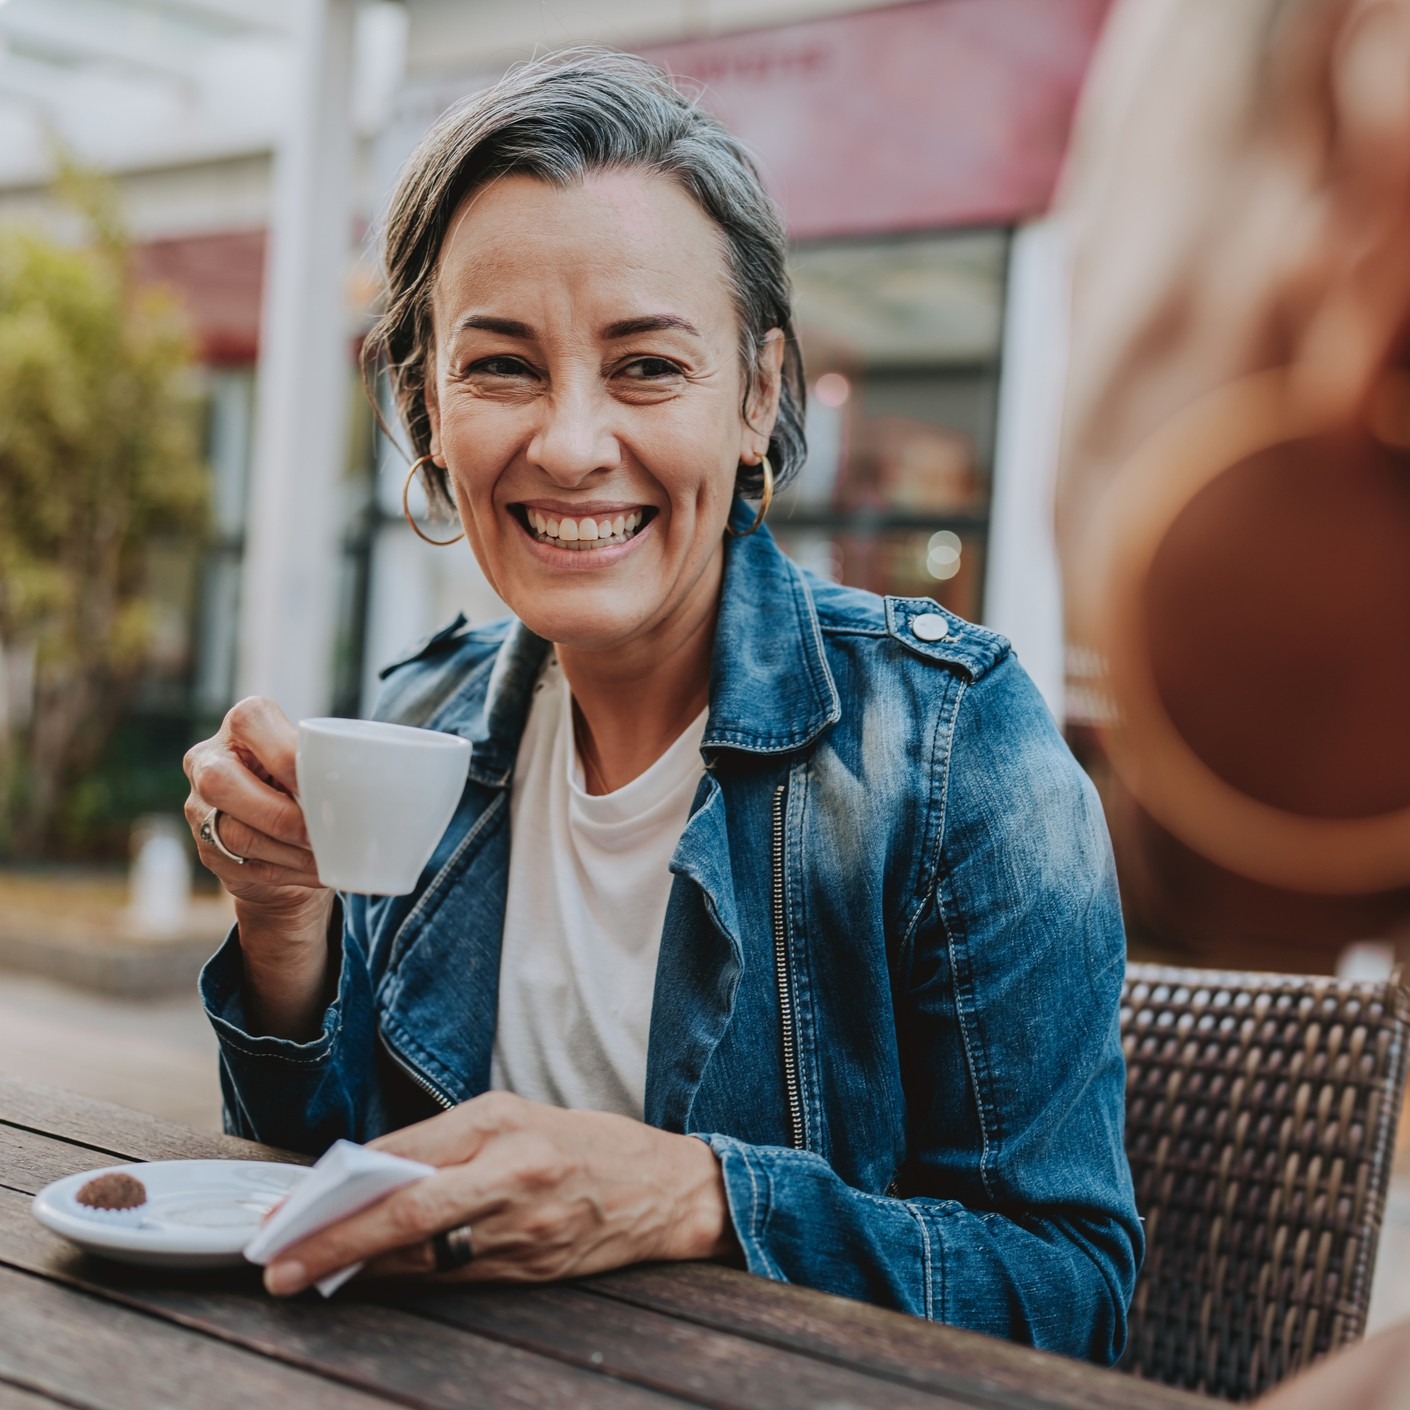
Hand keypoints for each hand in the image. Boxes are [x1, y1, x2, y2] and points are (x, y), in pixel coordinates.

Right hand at [183, 696, 333, 1037]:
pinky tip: (315, 872)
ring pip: (233, 831)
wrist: (289, 835)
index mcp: (244, 724)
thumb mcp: (329, 765)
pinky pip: (241, 864)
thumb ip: (352, 760)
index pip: (251, 720)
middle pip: (221, 781)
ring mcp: (200, 806)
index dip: (284, 752)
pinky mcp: (207, 848)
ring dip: (285, 850)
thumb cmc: (319, 787)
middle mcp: (210, 759)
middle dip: (276, 812)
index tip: (318, 783)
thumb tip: (425, 768)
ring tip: (324, 858)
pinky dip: (284, 872)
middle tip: (316, 832)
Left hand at [262, 1092, 736, 1295]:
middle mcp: (512, 1179)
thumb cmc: (585, 1142)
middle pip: (408, 1217)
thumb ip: (444, 1141)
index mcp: (504, 1127)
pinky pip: (453, 1279)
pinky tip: (369, 1280)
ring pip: (424, 1259)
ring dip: (360, 1269)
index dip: (343, 1188)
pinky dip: (406, 1280)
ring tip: (308, 1273)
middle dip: (335, 1243)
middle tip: (279, 1266)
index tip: (289, 1210)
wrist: (666, 1191)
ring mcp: (523, 1233)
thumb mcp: (514, 1114)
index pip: (408, 1157)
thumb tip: (370, 1173)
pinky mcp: (530, 1271)